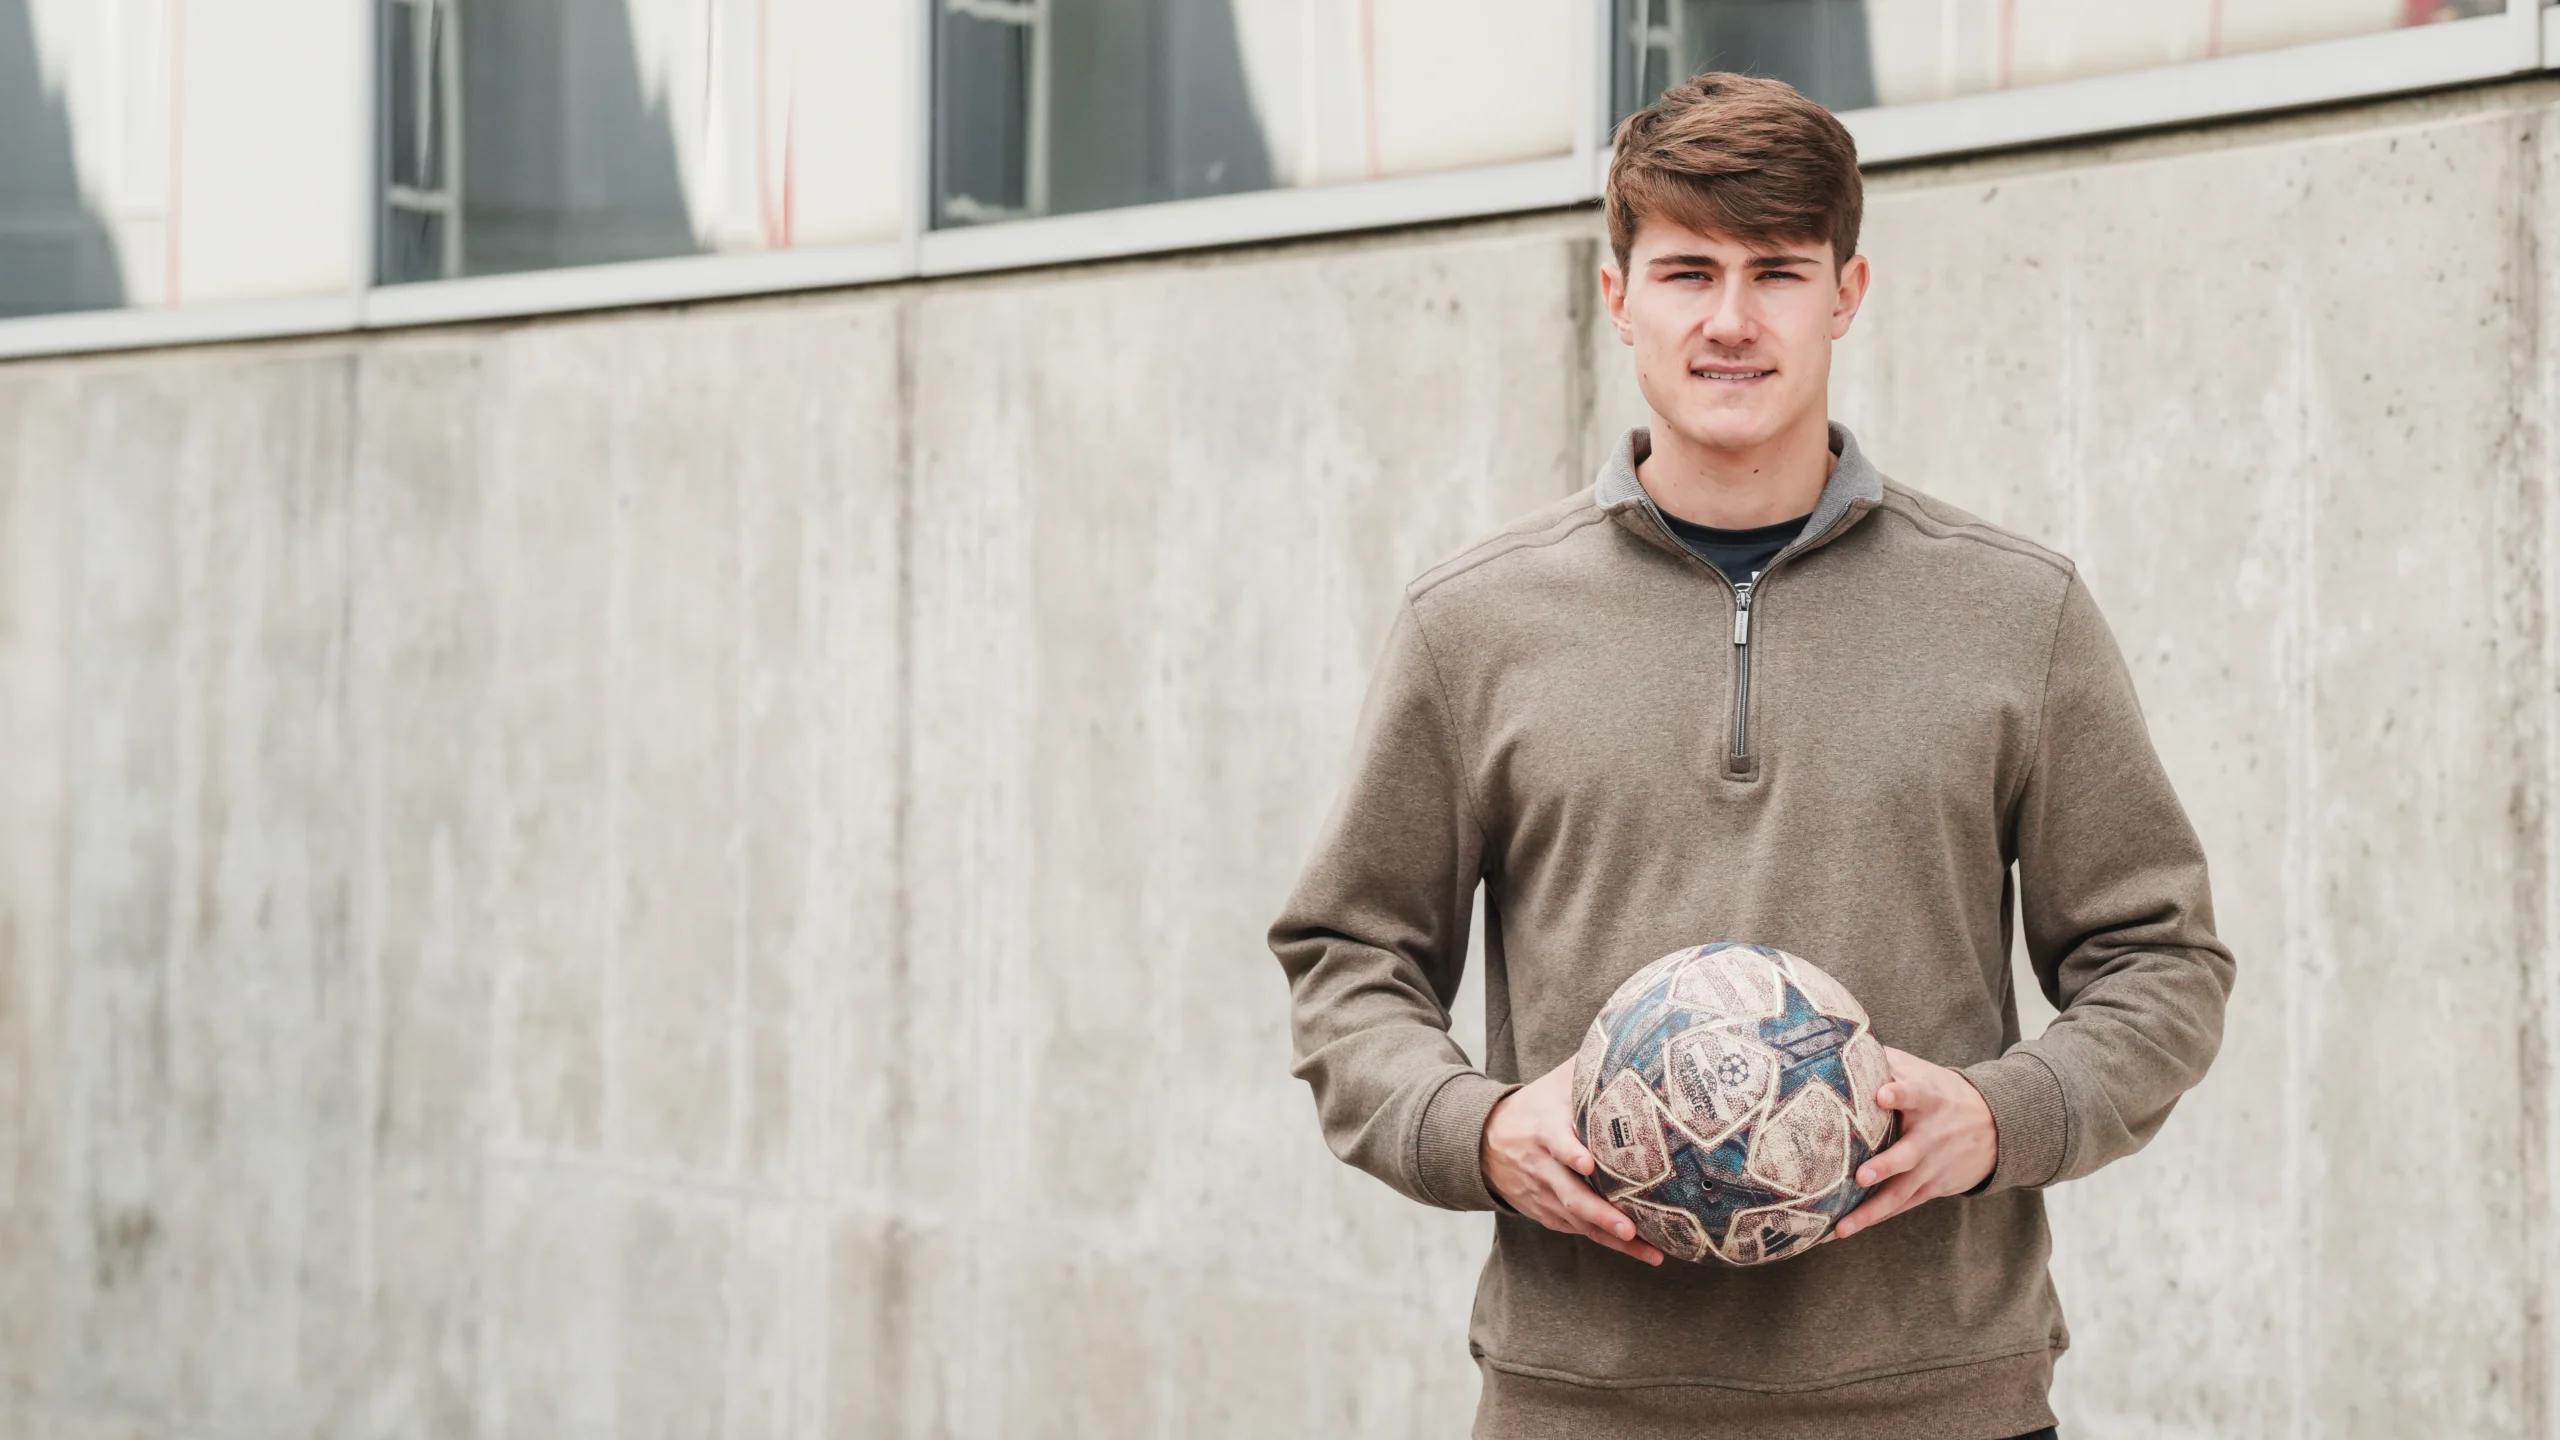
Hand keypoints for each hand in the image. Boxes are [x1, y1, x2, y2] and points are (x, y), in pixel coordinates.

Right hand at [1481, 1059, 1665, 1264]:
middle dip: (1600, 1213)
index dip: (1570, 1152)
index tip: (1588, 1164)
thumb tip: (1631, 1040)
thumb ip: (1587, 1068)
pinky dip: (1605, 1241)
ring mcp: (1542, 1193)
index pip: (1556, 1142)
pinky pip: (1577, 1230)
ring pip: (1578, 1220)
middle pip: (1570, 1194)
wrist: (1484, 1142)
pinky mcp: (1546, 1212)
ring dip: (1612, 1237)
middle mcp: (1541, 1166)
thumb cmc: (1534, 1108)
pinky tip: (1637, 1249)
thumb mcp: (1554, 1084)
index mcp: (1544, 1129)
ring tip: (1649, 1250)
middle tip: (1629, 1226)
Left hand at [1830, 1046, 1996, 1242]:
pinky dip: (1874, 1219)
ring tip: (1841, 1228)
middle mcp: (1930, 1137)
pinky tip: (1843, 1231)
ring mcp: (1931, 1168)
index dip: (1899, 1092)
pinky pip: (1899, 1207)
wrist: (1996, 1128)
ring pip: (1900, 1193)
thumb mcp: (1922, 1070)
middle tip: (1863, 1175)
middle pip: (1907, 1154)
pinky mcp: (1930, 1188)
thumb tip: (1840, 1038)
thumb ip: (1885, 1059)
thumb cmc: (1942, 1093)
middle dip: (1886, 1166)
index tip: (1882, 1093)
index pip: (1913, 1093)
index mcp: (1927, 1100)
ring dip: (1870, 1211)